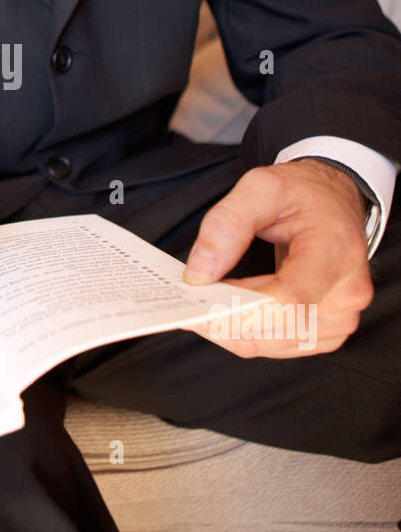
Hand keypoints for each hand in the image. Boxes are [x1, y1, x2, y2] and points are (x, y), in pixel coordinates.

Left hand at [181, 160, 373, 357]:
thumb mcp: (262, 187)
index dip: (236, 308)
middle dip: (222, 316)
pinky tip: (228, 305)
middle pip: (272, 328)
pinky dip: (244, 330)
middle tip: (186, 296)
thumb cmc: (305, 194)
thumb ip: (227, 224)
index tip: (196, 297)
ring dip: (229, 325)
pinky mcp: (327, 332)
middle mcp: (345, 294)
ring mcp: (340, 318)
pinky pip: (273, 344)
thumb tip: (199, 273)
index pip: (287, 301)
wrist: (334, 203)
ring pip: (267, 343)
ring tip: (205, 297)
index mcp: (336, 254)